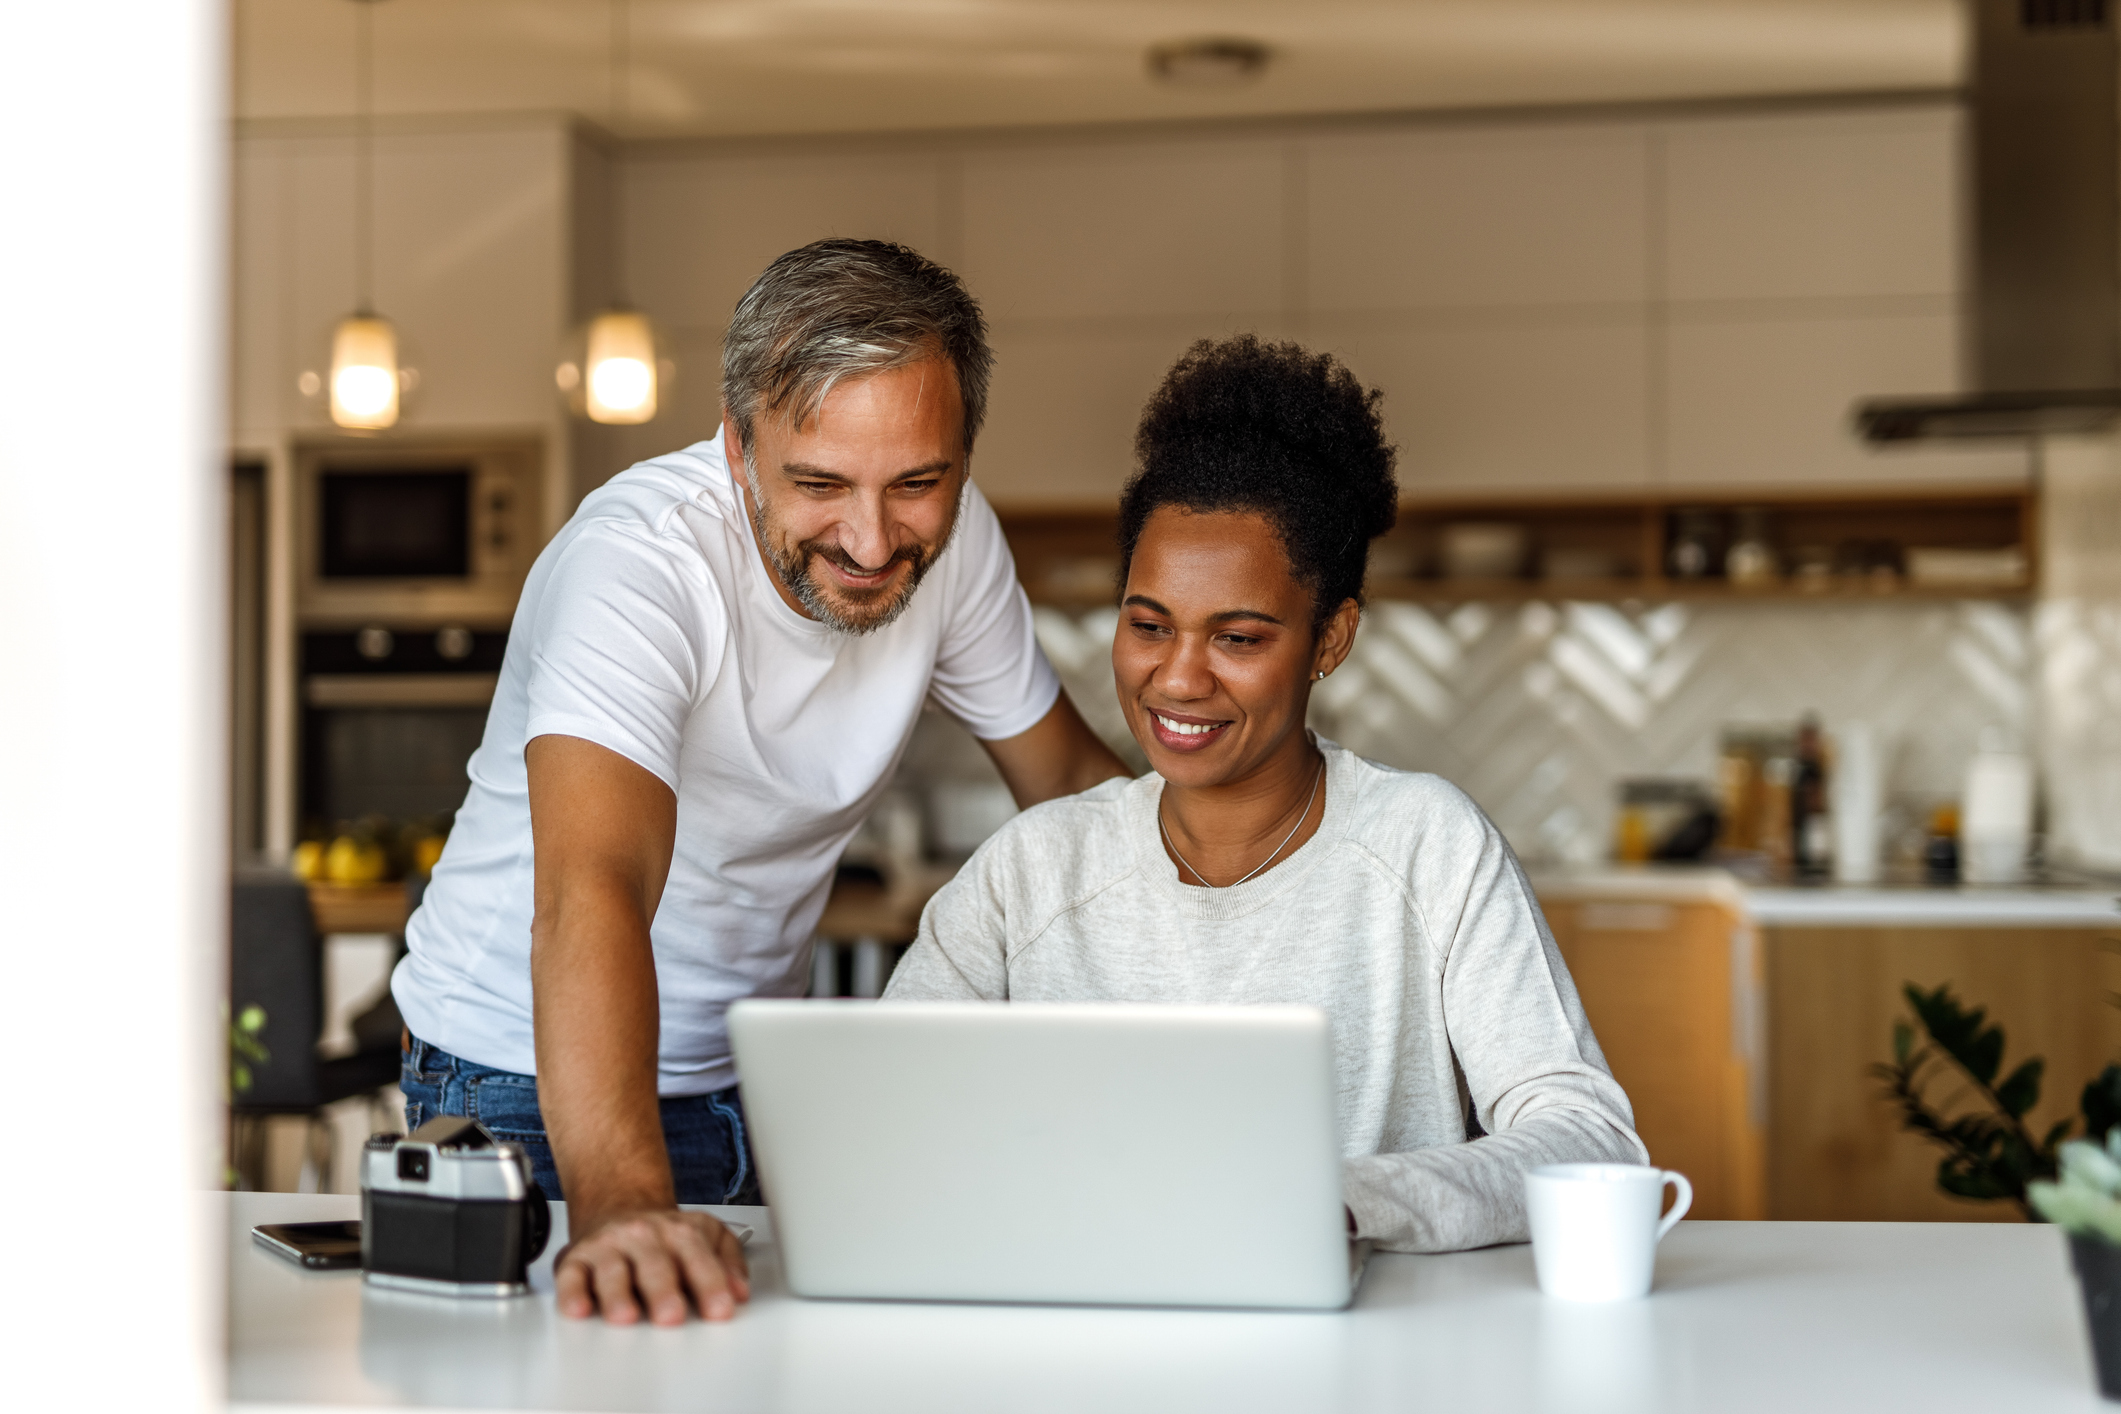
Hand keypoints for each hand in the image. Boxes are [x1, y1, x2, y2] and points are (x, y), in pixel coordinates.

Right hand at [554, 1205, 750, 1324]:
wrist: (616, 1204)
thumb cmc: (663, 1234)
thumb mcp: (707, 1234)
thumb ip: (727, 1261)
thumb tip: (740, 1291)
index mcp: (680, 1232)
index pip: (698, 1258)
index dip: (711, 1284)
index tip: (721, 1309)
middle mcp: (643, 1236)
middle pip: (655, 1265)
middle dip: (663, 1291)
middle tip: (672, 1316)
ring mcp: (608, 1247)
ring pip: (612, 1270)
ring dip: (618, 1295)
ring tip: (625, 1316)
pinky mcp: (575, 1260)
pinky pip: (572, 1277)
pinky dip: (573, 1294)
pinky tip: (579, 1310)